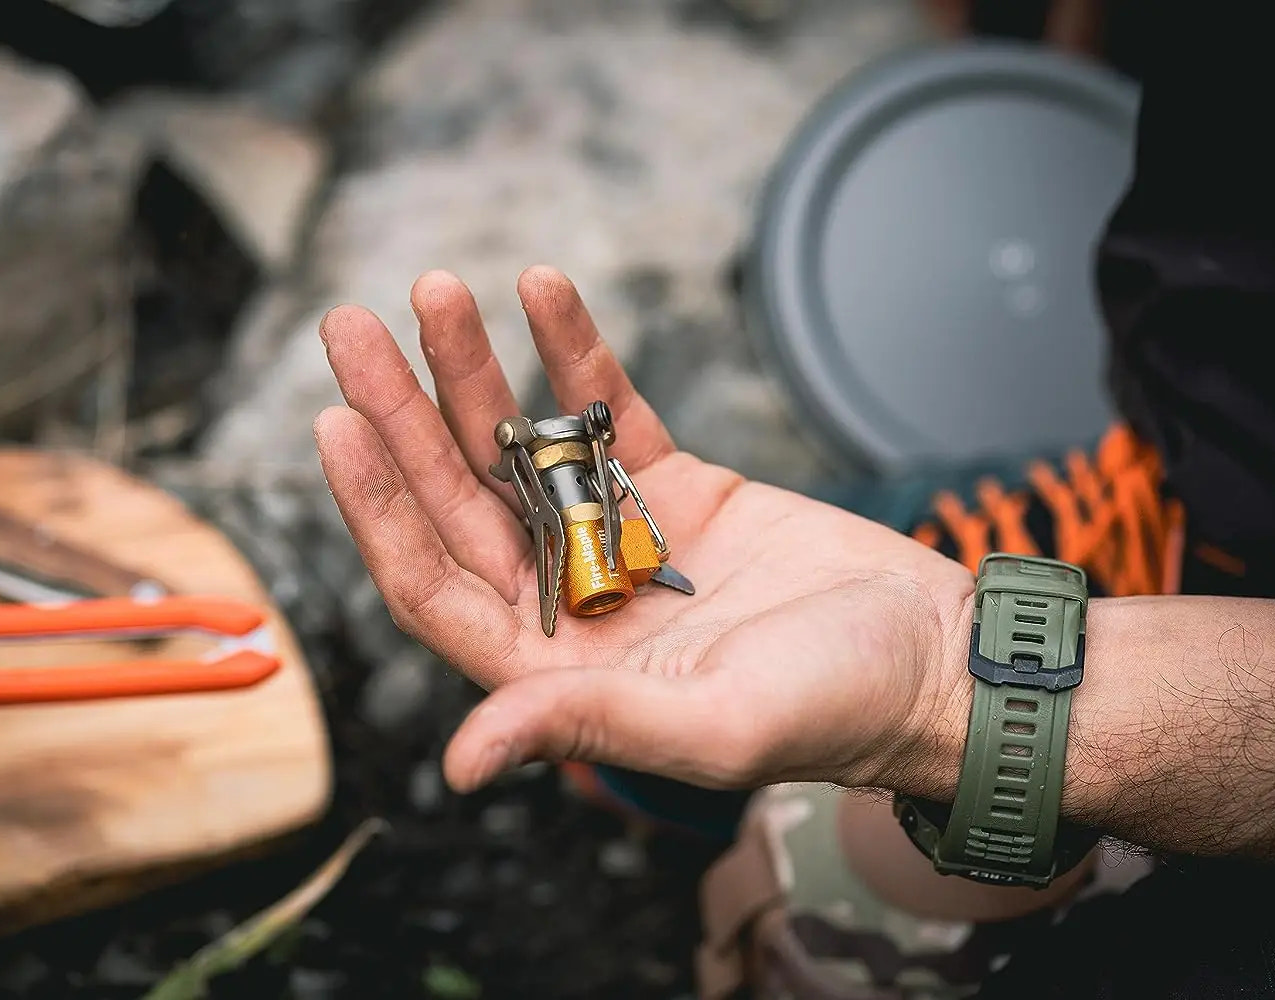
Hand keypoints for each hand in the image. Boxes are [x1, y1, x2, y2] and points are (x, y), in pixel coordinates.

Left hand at [314, 266, 975, 795]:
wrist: (934, 654)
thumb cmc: (838, 710)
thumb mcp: (712, 725)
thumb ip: (587, 724)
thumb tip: (461, 761)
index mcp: (559, 671)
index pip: (436, 585)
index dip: (381, 510)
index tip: (340, 424)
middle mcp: (572, 603)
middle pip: (461, 500)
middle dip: (403, 413)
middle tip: (350, 328)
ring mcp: (620, 541)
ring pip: (523, 447)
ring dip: (476, 371)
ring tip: (434, 291)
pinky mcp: (677, 491)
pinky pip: (610, 415)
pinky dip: (577, 355)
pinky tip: (542, 291)